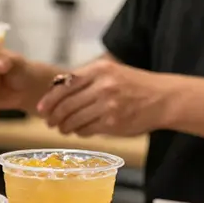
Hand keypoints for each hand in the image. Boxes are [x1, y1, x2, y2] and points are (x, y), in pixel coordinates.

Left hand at [36, 58, 165, 136]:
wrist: (163, 98)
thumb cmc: (131, 85)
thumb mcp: (108, 72)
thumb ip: (84, 79)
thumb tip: (53, 92)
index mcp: (97, 70)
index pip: (63, 86)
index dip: (48, 100)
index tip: (40, 109)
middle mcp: (102, 86)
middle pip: (65, 105)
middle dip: (53, 116)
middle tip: (49, 122)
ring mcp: (108, 105)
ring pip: (74, 119)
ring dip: (64, 127)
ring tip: (62, 129)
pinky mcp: (113, 122)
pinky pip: (86, 130)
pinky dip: (79, 132)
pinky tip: (79, 131)